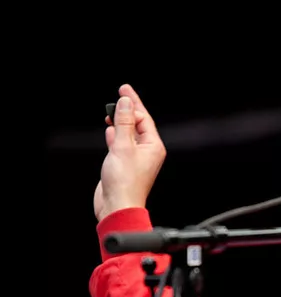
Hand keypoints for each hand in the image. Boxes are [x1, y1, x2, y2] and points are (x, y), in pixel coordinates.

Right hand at [95, 84, 165, 221]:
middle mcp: (147, 152)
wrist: (118, 205)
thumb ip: (124, 123)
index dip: (134, 103)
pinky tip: (110, 129)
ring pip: (129, 134)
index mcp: (154, 147)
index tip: (124, 90)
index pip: (144, 119)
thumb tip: (126, 103)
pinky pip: (121, 145)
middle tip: (121, 93)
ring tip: (112, 110)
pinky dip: (115, 135)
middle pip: (138, 124)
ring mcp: (136, 158)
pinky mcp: (124, 165)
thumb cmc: (125, 183)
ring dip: (120, 121)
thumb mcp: (123, 147)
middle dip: (128, 110)